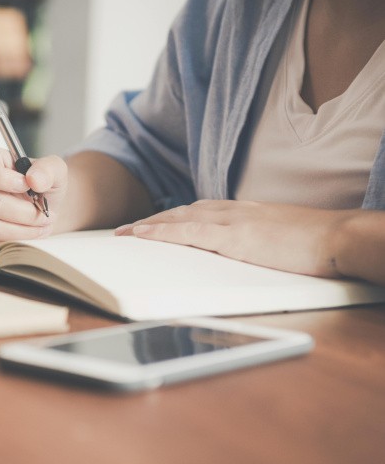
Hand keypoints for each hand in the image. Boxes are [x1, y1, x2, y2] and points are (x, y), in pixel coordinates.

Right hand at [0, 144, 66, 246]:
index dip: (0, 179)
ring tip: (41, 224)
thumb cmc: (38, 184)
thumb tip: (34, 180)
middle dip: (23, 212)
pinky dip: (14, 240)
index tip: (27, 186)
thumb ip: (48, 169)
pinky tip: (29, 232)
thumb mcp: (51, 169)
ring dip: (21, 229)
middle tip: (44, 213)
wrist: (38, 205)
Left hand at [115, 200, 356, 277]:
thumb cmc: (314, 243)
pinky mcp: (233, 236)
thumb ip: (256, 241)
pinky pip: (187, 231)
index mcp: (244, 212)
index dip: (173, 218)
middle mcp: (233, 211)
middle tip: (128, 229)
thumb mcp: (278, 238)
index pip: (200, 211)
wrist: (338, 237)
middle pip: (183, 211)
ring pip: (179, 218)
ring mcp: (232, 221)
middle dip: (153, 220)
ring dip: (149, 225)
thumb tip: (244, 253)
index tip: (155, 224)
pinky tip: (141, 234)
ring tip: (125, 233)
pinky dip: (161, 231)